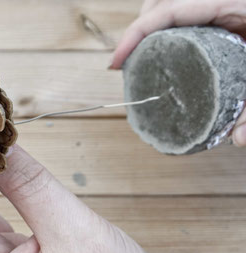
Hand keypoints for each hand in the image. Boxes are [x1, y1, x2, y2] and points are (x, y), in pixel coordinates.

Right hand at [110, 0, 245, 146]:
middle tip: (127, 62)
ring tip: (139, 55)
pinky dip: (167, 25)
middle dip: (138, 29)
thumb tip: (238, 140)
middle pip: (161, 2)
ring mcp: (222, 3)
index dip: (135, 35)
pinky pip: (186, 11)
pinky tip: (166, 46)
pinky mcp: (228, 10)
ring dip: (150, 25)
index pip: (167, 10)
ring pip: (171, 3)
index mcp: (231, 1)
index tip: (116, 62)